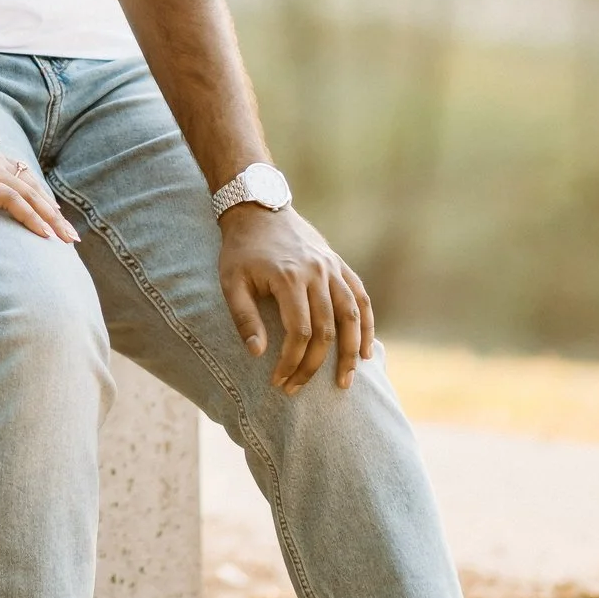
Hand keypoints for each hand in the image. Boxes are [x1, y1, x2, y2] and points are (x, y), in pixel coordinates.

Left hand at [0, 147, 79, 264]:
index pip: (9, 197)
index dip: (29, 217)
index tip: (46, 237)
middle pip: (29, 192)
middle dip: (52, 217)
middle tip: (71, 240)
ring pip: (30, 182)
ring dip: (50, 205)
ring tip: (67, 228)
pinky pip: (23, 173)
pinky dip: (40, 189)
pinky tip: (49, 202)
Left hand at [219, 206, 373, 391]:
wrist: (258, 209)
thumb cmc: (241, 250)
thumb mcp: (231, 281)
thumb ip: (244, 318)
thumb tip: (258, 354)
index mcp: (289, 277)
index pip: (299, 332)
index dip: (291, 362)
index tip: (279, 381)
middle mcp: (316, 273)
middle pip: (327, 329)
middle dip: (314, 365)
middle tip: (300, 388)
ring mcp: (331, 267)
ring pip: (352, 315)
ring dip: (351, 351)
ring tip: (346, 380)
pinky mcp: (338, 264)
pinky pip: (360, 297)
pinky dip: (367, 324)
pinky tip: (367, 350)